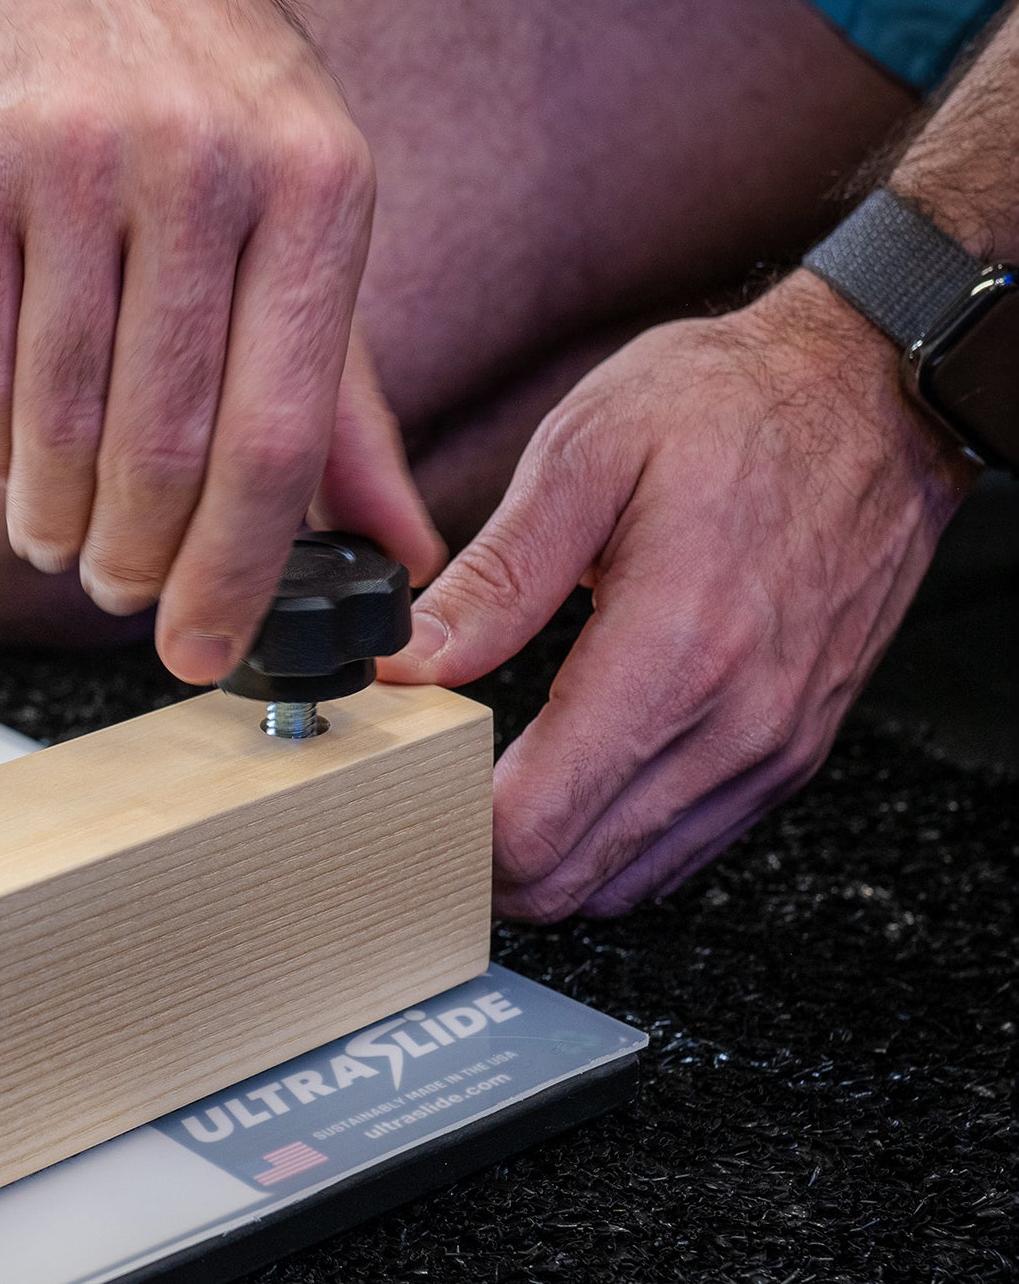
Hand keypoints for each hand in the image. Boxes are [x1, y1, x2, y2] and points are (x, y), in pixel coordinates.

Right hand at [0, 0, 442, 684]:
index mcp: (318, 187)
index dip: (238, 574)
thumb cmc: (197, 69)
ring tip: (62, 535)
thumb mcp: (309, 200)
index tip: (205, 648)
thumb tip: (397, 547)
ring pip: (57, 427)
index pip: (282, 439)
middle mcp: (200, 168)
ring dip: (56, 521)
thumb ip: (343, 388)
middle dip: (138, 563)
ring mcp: (69, 163)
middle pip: (164, 451)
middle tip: (125, 591)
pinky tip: (9, 454)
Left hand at [377, 271, 975, 917]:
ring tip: (488, 796)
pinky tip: (571, 788)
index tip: (407, 786)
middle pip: (570, 880)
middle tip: (428, 800)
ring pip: (625, 884)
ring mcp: (771, 751)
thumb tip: (411, 662)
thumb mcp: (585, 456)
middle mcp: (732, 726)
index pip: (536, 827)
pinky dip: (612, 846)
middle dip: (482, 862)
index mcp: (673, 653)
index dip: (449, 827)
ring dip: (547, 863)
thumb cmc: (734, 408)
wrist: (875, 399)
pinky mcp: (790, 756)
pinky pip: (681, 852)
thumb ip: (494, 579)